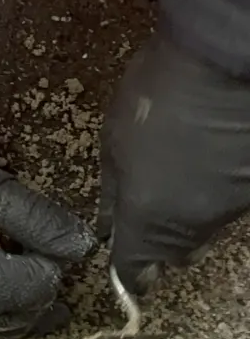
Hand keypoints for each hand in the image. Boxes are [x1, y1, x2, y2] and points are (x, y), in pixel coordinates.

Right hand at [0, 144, 95, 338]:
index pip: (44, 285)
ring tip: (9, 260)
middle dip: (37, 281)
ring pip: (7, 331)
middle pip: (30, 315)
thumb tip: (83, 247)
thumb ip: (39, 218)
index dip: (47, 254)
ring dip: (19, 300)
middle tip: (19, 240)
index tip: (26, 227)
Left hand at [99, 31, 249, 290]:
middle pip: (179, 256)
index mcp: (149, 220)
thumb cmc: (155, 95)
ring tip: (185, 168)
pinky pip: (231, 203)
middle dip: (164, 243)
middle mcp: (194, 227)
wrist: (224, 61)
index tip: (128, 270)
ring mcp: (231, 210)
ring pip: (208, 228)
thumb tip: (106, 226)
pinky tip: (213, 157)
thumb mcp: (112, 140)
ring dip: (194, 212)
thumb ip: (110, 191)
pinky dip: (219, 190)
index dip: (130, 276)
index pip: (136, 273)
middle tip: (155, 204)